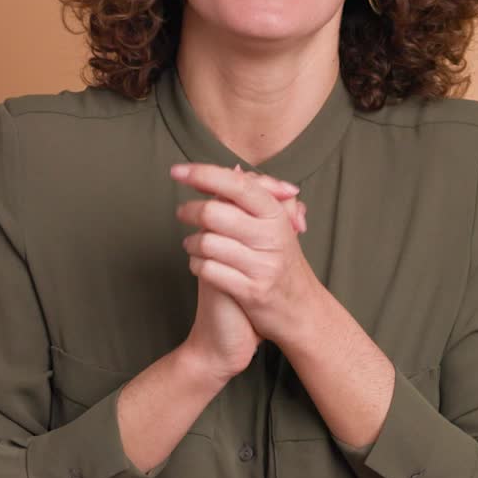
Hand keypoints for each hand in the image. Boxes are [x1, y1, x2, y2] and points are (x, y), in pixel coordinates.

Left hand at [171, 161, 313, 353]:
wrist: (301, 310)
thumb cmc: (281, 261)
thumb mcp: (277, 225)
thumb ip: (256, 197)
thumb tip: (232, 167)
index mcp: (276, 215)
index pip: (237, 185)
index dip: (204, 174)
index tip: (177, 171)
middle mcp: (273, 238)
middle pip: (214, 213)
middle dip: (189, 211)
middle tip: (181, 212)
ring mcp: (263, 266)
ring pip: (206, 243)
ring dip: (190, 243)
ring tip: (191, 244)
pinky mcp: (251, 291)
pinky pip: (208, 270)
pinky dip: (196, 265)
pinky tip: (199, 264)